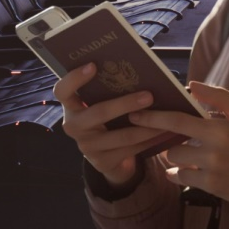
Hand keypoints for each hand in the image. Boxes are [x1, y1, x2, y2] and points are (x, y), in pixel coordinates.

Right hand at [54, 62, 171, 187]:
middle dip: (126, 103)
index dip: (74, 78)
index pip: (62, 91)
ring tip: (166, 117)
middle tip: (149, 96)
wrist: (108, 156)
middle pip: (99, 112)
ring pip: (121, 135)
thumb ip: (109, 89)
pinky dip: (150, 140)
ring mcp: (87, 147)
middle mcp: (74, 126)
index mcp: (71, 106)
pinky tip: (164, 133)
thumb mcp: (103, 103)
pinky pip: (130, 150)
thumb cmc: (108, 119)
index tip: (93, 65)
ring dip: (147, 125)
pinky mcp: (102, 163)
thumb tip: (138, 70)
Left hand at [130, 82, 228, 209]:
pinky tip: (181, 172)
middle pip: (172, 146)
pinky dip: (178, 175)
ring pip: (175, 162)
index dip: (153, 118)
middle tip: (169, 138)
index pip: (178, 120)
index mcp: (220, 128)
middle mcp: (213, 151)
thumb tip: (192, 85)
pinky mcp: (211, 188)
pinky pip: (182, 180)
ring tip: (181, 154)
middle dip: (168, 141)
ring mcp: (211, 171)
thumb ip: (219, 97)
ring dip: (174, 158)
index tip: (135, 115)